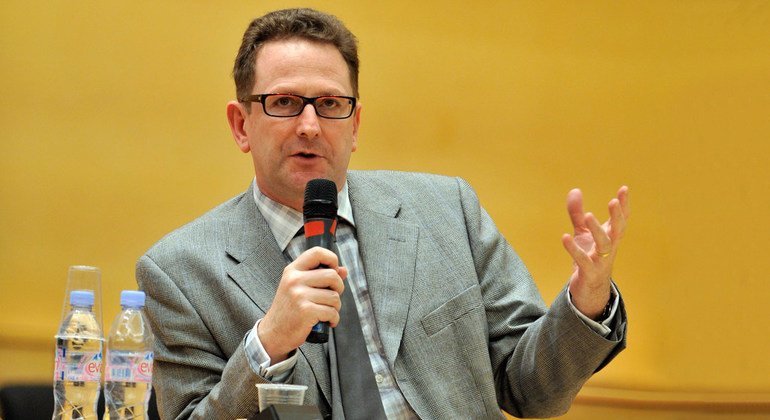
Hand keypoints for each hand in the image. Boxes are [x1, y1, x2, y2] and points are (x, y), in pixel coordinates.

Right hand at [257, 247, 346, 361]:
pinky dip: (333, 319)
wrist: (274, 333)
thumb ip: (320, 277)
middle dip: (338, 288)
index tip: (334, 271)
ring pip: (334, 296)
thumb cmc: (289, 309)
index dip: (331, 259)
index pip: (317, 252)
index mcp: (293, 270)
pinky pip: (332, 312)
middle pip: (332, 275)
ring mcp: (299, 295)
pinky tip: (326, 321)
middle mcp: (294, 280)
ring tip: (326, 312)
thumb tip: (343, 270)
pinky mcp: (306, 311)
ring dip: (335, 307)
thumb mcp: (299, 288)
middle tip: (331, 297)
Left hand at [561, 186, 629, 319]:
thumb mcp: (582, 233)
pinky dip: (574, 249)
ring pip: (604, 245)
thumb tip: (575, 190)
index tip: (624, 188)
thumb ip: (578, 213)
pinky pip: (583, 261)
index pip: (621, 219)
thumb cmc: (589, 258)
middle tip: (613, 202)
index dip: (624, 205)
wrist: (589, 290)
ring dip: (598, 230)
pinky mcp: (589, 273)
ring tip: (589, 215)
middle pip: (618, 231)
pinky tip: (565, 237)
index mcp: (611, 237)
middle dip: (617, 216)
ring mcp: (601, 261)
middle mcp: (610, 248)